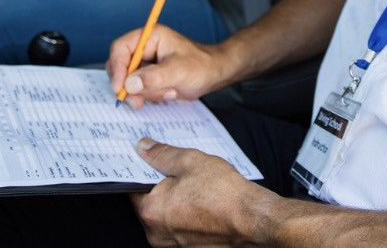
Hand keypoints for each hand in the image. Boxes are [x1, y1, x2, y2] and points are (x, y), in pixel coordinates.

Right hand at [108, 25, 231, 107]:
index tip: (119, 88)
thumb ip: (154, 77)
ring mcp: (145, 64)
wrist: (214, 74)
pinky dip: (151, 96)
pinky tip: (169, 93)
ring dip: (145, 93)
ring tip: (169, 91)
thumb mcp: (179, 71)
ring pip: (128, 82)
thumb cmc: (201, 65)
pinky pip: (138, 90)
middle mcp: (144, 49)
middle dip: (129, 86)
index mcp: (150, 37)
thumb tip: (129, 84)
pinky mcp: (148, 78)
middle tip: (137, 101)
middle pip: (120, 67)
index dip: (116, 68)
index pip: (121, 48)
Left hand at [132, 138, 275, 245]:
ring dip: (176, 201)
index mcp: (151, 211)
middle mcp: (157, 233)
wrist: (253, 220)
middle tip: (182, 172)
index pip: (133, 187)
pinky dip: (188, 215)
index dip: (144, 170)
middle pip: (150, 203)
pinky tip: (204, 202)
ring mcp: (173, 244)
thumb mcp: (190, 161)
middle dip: (162, 186)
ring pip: (166, 216)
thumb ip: (162, 154)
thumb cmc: (225, 194)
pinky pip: (181, 227)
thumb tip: (144, 148)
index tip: (152, 161)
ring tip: (198, 187)